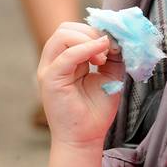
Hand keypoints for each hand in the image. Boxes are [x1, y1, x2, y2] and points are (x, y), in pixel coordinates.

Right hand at [38, 22, 124, 145]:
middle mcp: (55, 61)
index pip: (74, 31)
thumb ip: (113, 56)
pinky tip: (101, 56)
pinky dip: (86, 49)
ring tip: (104, 58)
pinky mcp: (50, 79)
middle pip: (65, 28)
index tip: (116, 41)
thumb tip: (117, 37)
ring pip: (62, 35)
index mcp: (67, 59)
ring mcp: (50, 69)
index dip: (96, 29)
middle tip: (110, 49)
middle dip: (91, 31)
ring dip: (88, 39)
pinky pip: (66, 56)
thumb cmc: (96, 110)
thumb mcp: (111, 76)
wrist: (86, 138)